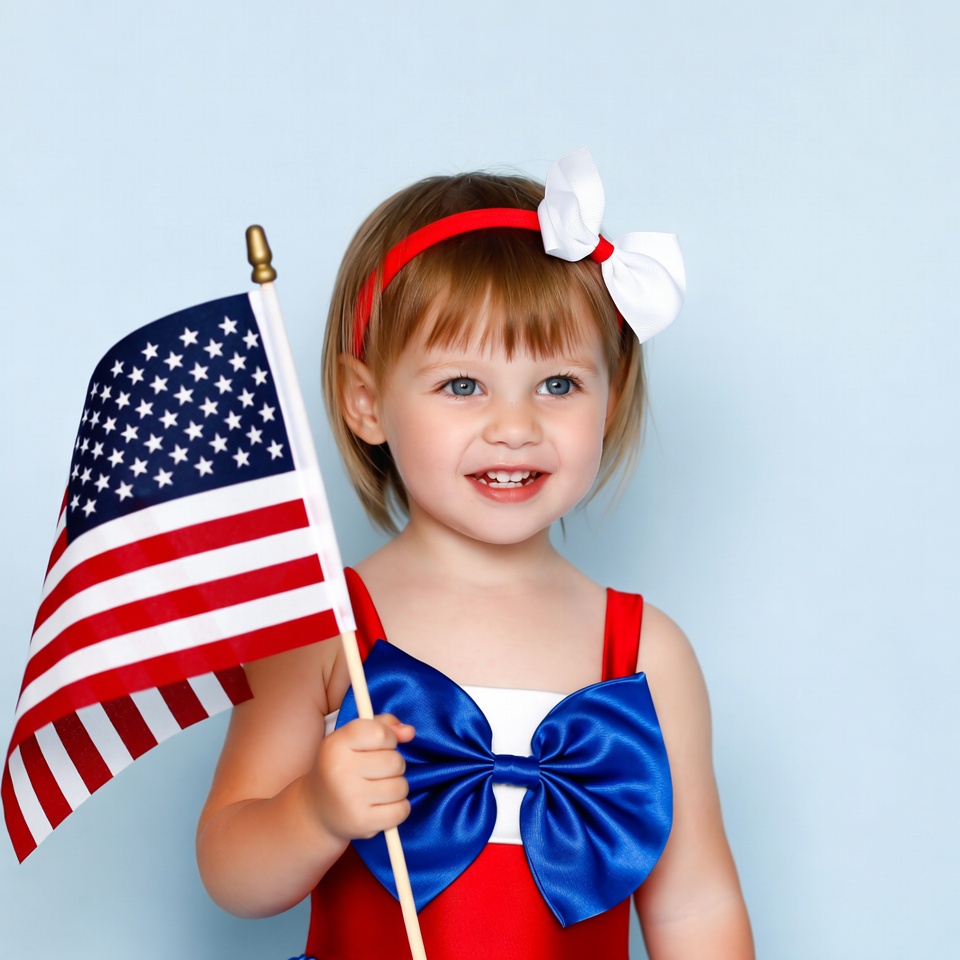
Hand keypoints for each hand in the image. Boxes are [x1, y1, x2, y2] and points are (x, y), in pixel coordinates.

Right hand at [305, 714, 414, 840]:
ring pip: (401, 787)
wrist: (316, 810)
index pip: (379, 733)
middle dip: (394, 765)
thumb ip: (383, 726)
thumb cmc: (341, 767)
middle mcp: (340, 771)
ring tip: (378, 789)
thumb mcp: (352, 739)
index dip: (388, 738)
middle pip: (395, 761)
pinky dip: (398, 808)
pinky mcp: (362, 822)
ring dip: (397, 787)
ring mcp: (351, 799)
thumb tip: (409, 732)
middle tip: (377, 771)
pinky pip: (401, 810)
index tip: (379, 745)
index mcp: (336, 745)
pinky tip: (381, 806)